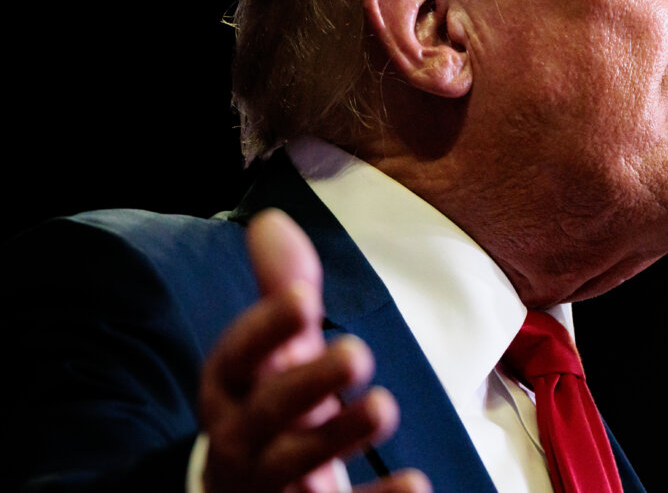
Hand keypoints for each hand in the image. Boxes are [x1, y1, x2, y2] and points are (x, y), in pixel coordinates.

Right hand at [198, 209, 429, 491]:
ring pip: (295, 465)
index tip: (301, 298)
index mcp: (232, 394)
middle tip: (357, 352)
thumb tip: (270, 219)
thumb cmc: (272, 412)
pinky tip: (416, 482)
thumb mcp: (277, 354)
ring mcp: (272, 487)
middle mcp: (243, 441)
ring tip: (383, 406)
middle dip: (305, 384)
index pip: (235, 359)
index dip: (263, 329)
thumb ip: (279, 292)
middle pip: (264, 415)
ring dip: (338, 437)